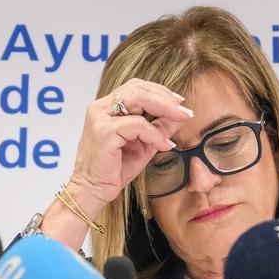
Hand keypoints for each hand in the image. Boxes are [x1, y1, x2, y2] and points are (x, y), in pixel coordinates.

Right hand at [69, 78, 192, 208]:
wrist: (93, 191)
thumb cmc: (114, 170)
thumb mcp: (144, 145)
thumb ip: (160, 128)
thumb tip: (181, 115)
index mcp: (107, 107)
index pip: (136, 87)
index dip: (160, 91)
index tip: (180, 102)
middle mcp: (101, 108)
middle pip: (137, 88)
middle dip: (165, 97)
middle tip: (184, 110)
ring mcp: (100, 118)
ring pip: (137, 98)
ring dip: (164, 107)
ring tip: (181, 118)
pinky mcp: (104, 132)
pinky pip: (137, 125)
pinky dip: (155, 134)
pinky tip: (165, 145)